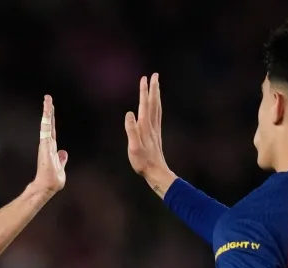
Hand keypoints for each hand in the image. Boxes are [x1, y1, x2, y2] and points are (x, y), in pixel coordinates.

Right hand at [31, 95, 67, 195]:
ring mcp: (45, 145)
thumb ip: (62, 159)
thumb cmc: (52, 180)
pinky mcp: (45, 147)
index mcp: (52, 147)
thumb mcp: (61, 168)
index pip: (52, 130)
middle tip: (48, 97)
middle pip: (49, 124)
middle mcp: (48, 144)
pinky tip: (47, 112)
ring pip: (47, 124)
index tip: (51, 107)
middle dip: (48, 110)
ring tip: (47, 99)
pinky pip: (46, 131)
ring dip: (48, 112)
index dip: (52, 119)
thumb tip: (63, 152)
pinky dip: (47, 121)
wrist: (46, 187)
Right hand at [125, 74, 175, 195]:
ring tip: (156, 86)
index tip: (145, 78)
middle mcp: (152, 126)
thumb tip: (129, 114)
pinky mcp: (156, 135)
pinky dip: (157, 106)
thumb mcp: (134, 147)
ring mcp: (155, 130)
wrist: (156, 172)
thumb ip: (131, 130)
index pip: (144, 105)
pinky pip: (157, 115)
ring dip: (156, 96)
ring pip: (157, 108)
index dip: (144, 91)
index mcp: (145, 127)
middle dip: (154, 88)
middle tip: (155, 75)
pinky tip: (156, 106)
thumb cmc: (143, 162)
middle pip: (153, 103)